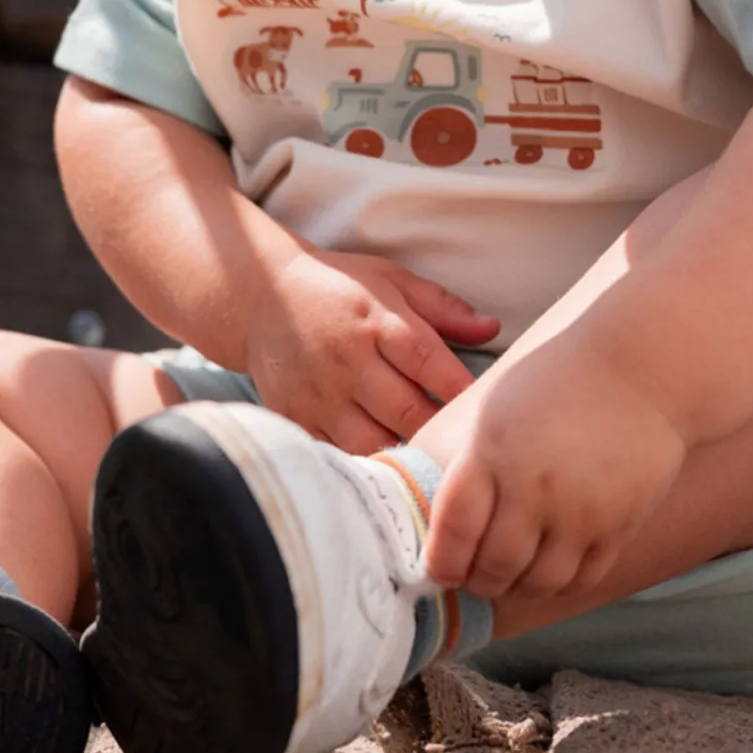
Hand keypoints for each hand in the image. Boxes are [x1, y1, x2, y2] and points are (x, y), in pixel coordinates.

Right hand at [242, 248, 500, 452]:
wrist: (259, 297)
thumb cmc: (337, 287)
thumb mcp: (389, 280)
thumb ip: (441, 307)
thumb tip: (493, 329)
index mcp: (376, 321)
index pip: (430, 362)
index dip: (463, 392)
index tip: (489, 412)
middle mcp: (349, 360)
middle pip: (408, 411)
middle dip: (442, 434)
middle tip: (470, 451)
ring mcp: (321, 394)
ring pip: (375, 443)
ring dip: (407, 456)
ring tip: (435, 467)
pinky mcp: (298, 417)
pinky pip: (339, 456)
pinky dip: (366, 466)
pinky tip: (390, 471)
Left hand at [420, 340, 688, 599]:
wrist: (639, 370)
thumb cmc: (556, 380)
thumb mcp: (495, 407)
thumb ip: (470, 461)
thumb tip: (438, 511)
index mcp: (493, 450)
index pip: (454, 526)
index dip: (440, 561)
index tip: (434, 571)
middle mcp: (534, 486)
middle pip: (495, 564)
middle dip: (476, 581)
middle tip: (469, 578)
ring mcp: (580, 511)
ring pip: (539, 582)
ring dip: (516, 587)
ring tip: (505, 577)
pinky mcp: (619, 525)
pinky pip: (582, 578)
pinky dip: (558, 583)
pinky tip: (545, 570)